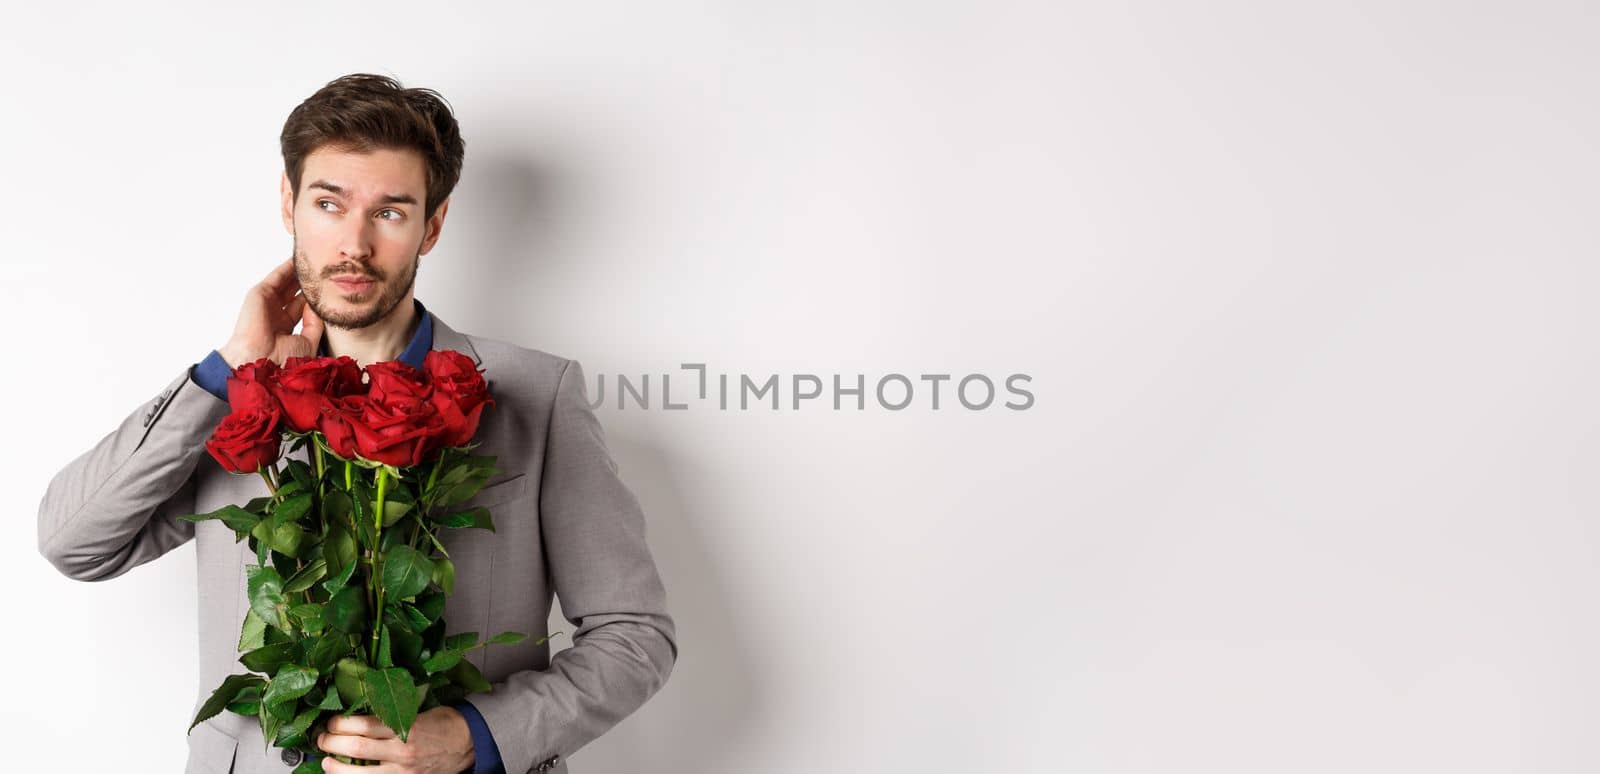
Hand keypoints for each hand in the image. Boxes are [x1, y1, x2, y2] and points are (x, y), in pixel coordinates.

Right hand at [217, 257, 325, 367]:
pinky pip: (277, 277)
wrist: (262, 361)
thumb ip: (315, 323)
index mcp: (283, 330)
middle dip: (306, 284)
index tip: (326, 290)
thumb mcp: (307, 341)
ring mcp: (266, 305)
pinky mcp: (259, 294)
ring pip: (285, 284)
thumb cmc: (283, 359)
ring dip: (298, 274)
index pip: (300, 309)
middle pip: (292, 294)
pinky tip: (298, 260)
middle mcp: (274, 316)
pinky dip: (287, 268)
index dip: (312, 299)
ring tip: (313, 263)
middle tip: (322, 272)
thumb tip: (319, 306)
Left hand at [316, 706, 474, 772]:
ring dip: (336, 767)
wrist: (470, 744)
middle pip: (356, 746)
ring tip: (326, 762)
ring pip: (359, 772)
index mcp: (407, 726)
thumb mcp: (421, 710)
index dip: (341, 723)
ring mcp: (403, 770)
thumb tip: (361, 714)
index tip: (331, 721)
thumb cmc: (446, 724)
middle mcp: (402, 750)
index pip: (364, 725)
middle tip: (322, 738)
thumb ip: (393, 714)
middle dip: (332, 742)